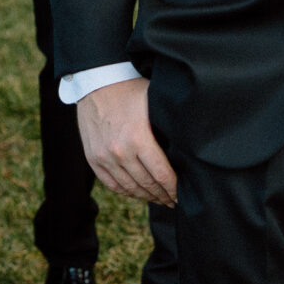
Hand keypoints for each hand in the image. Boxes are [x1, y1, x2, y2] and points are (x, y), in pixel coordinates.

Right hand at [75, 76, 177, 205]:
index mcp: (138, 138)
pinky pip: (111, 184)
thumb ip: (168, 124)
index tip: (182, 195)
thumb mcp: (154, 102)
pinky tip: (137, 192)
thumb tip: (190, 142)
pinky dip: (126, 191)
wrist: (96, 82)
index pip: (161, 174)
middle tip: (173, 201)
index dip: (173, 188)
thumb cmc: (129, 89)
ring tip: (158, 199)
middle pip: (146, 184)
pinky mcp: (93, 158)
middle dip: (162, 195)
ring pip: (129, 187)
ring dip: (146, 196)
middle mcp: (120, 152)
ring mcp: (104, 157)